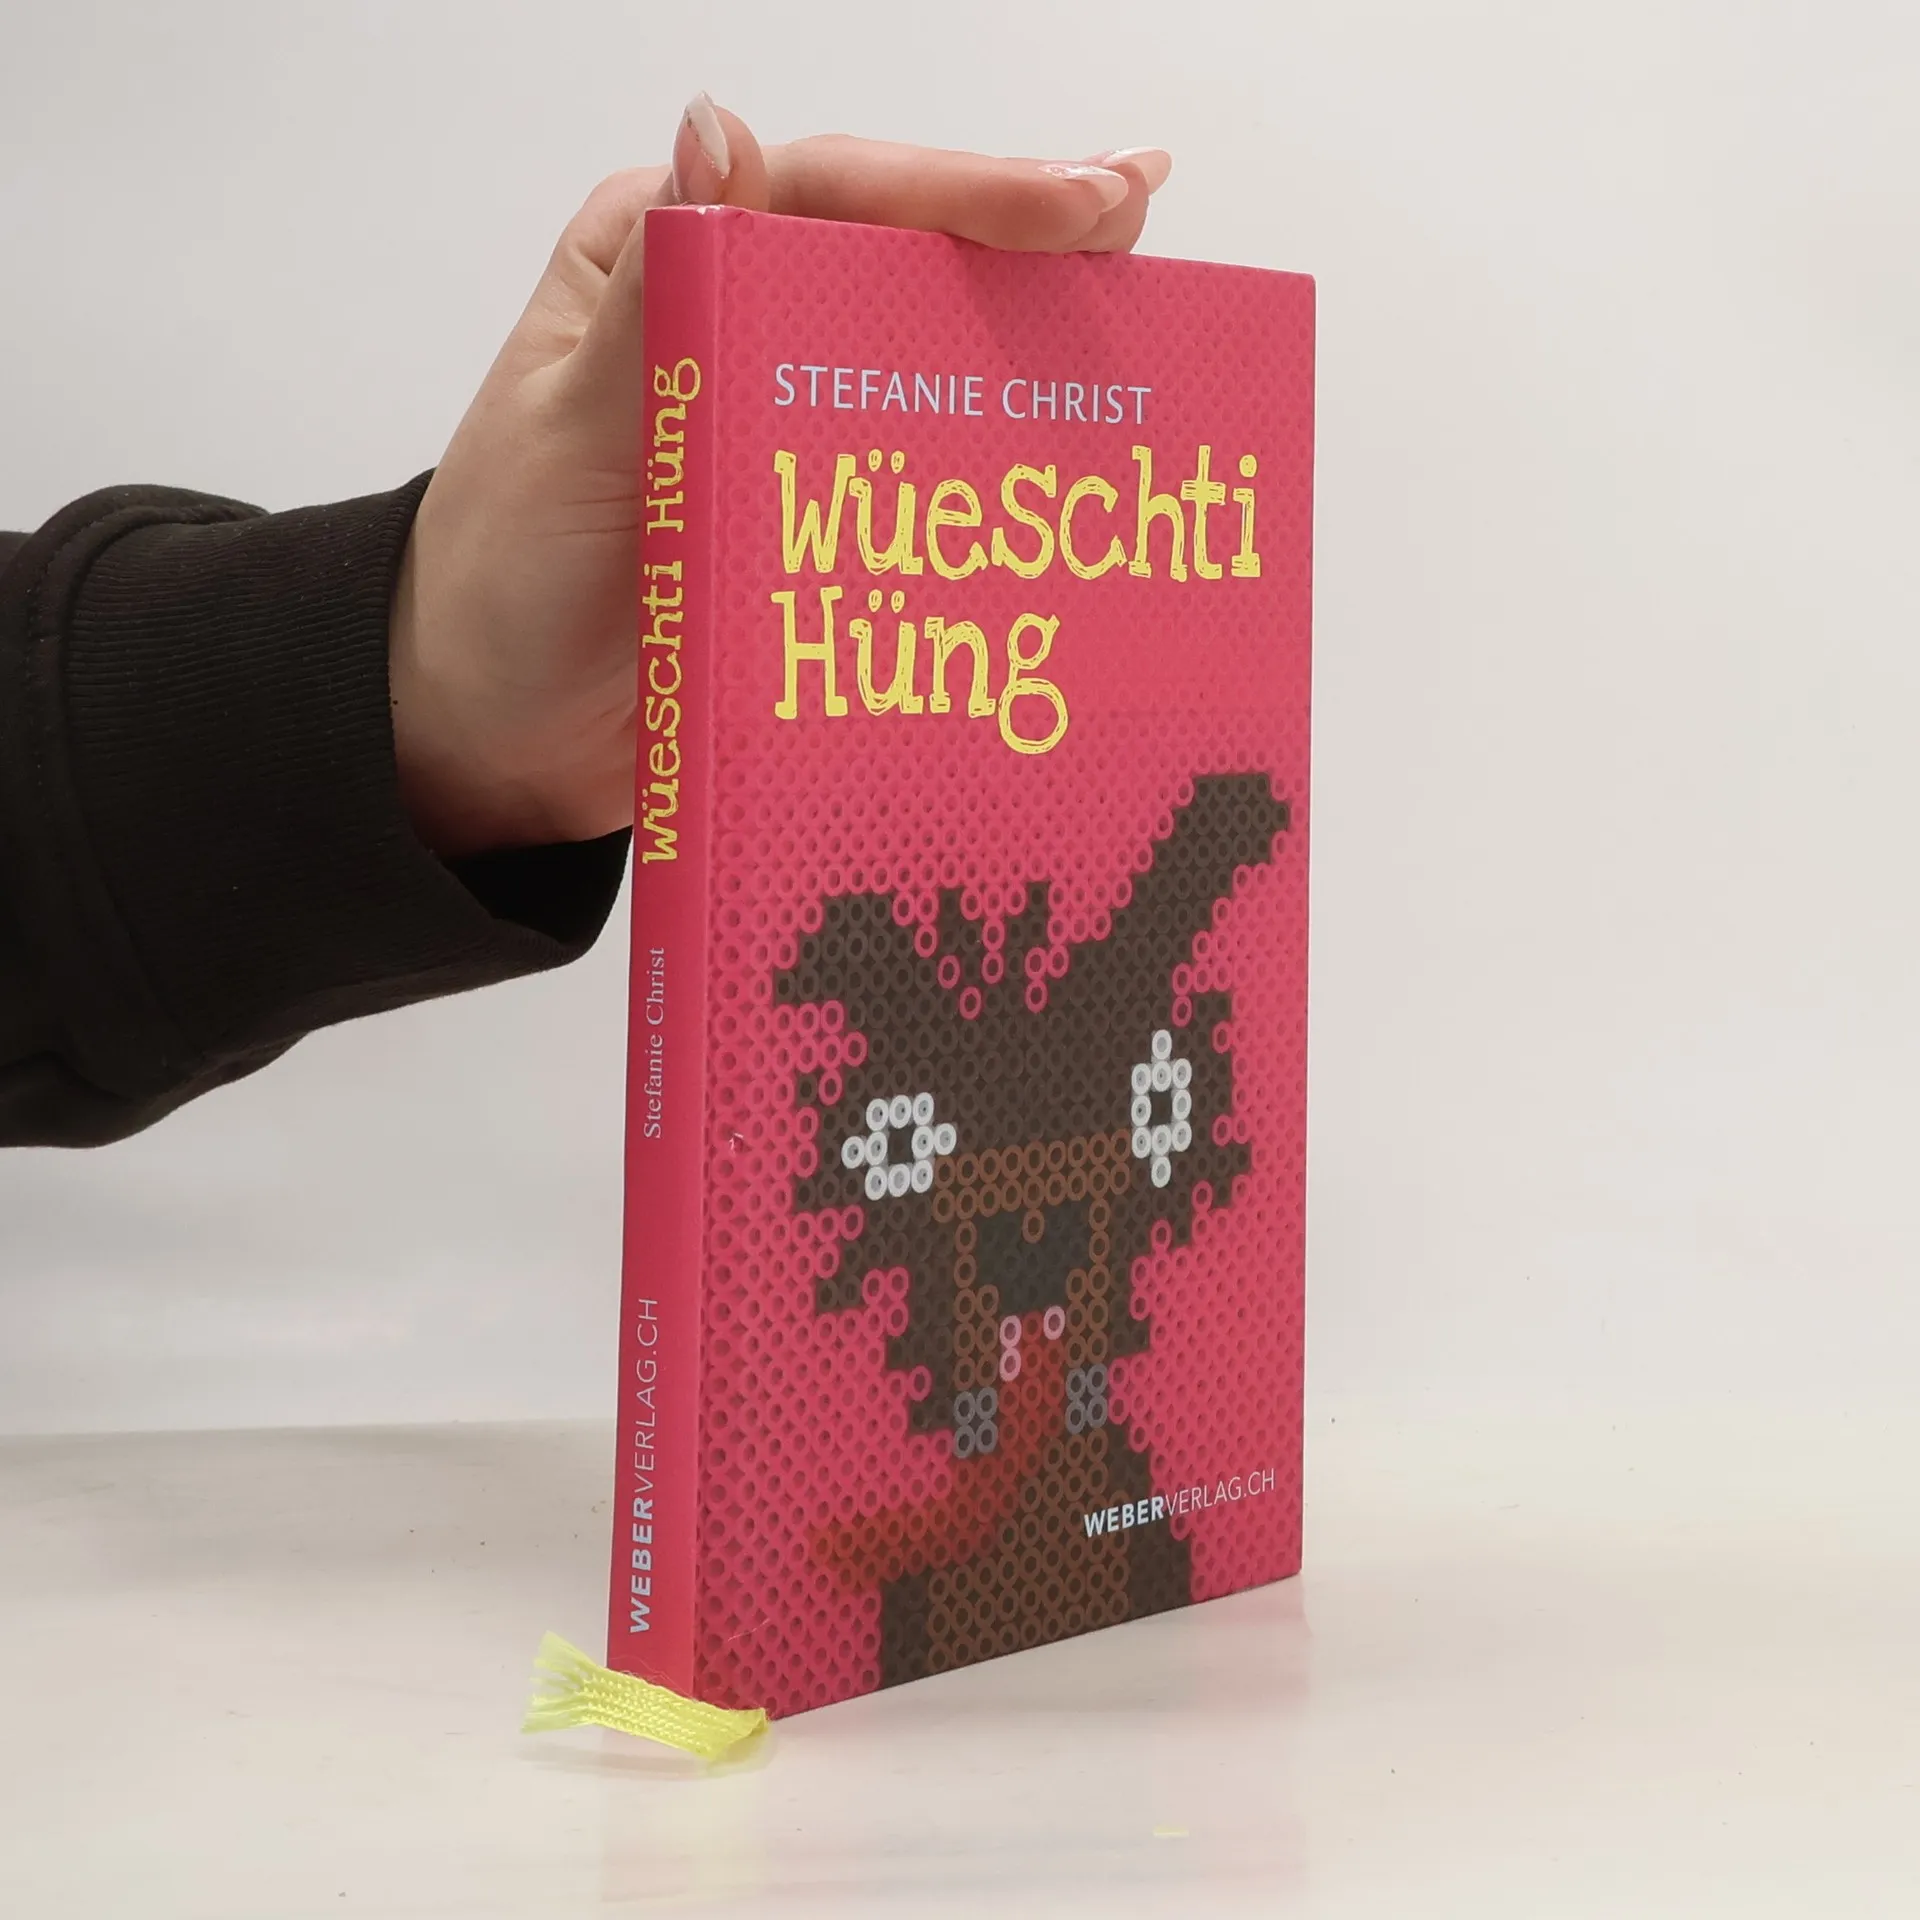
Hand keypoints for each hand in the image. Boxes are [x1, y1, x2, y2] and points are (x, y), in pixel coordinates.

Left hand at [387, 96, 1172, 856]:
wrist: (496, 735)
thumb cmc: (503, 581)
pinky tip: (1073, 459)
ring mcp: (785, 422)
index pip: (833, 192)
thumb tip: (721, 128)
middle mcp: (739, 323)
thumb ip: (653, 300)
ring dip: (1029, 340)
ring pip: (926, 358)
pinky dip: (996, 464)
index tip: (1081, 203)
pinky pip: (920, 475)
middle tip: (1140, 220)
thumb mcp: (567, 435)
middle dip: (1026, 239)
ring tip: (1146, 319)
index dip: (964, 191)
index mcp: (669, 259)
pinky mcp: (816, 518)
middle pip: (901, 257)